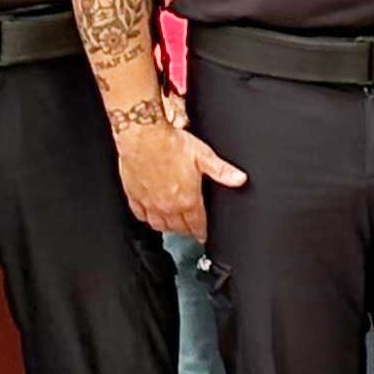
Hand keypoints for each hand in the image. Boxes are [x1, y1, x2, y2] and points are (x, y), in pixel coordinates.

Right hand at [114, 106, 243, 241]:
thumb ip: (222, 171)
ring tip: (173, 227)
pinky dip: (146, 218)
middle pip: (178, 227)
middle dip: (186, 231)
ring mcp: (149, 203)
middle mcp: (168, 205)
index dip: (201, 231)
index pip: (197, 224)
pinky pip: (140, 215)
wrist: (144, 138)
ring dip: (167, 228)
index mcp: (187, 199)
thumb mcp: (204, 156)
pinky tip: (149, 216)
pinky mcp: (134, 196)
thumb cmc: (171, 145)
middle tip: (189, 231)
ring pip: (158, 225)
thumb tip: (239, 179)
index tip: (202, 236)